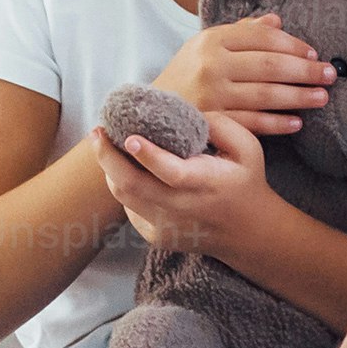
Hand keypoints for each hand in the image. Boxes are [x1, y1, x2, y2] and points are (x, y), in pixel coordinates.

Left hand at [95, 111, 268, 255]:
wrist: (249, 233)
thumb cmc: (246, 182)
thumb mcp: (247, 148)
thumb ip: (219, 124)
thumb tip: (184, 111)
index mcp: (206, 184)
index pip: (171, 172)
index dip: (147, 155)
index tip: (129, 137)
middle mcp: (183, 209)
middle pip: (132, 185)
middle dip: (107, 157)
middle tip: (97, 132)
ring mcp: (167, 226)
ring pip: (124, 196)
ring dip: (110, 169)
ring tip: (104, 146)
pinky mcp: (157, 236)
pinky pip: (129, 208)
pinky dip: (123, 187)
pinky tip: (125, 170)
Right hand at [152, 17, 335, 136]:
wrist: (147, 112)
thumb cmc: (186, 76)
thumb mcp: (206, 47)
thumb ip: (242, 32)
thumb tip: (277, 20)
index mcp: (211, 40)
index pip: (262, 38)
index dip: (293, 45)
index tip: (314, 53)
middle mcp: (211, 65)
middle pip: (270, 66)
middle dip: (305, 70)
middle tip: (330, 75)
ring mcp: (211, 96)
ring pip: (265, 95)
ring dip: (298, 97)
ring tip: (321, 98)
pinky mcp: (212, 123)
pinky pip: (253, 123)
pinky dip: (277, 123)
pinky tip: (297, 122)